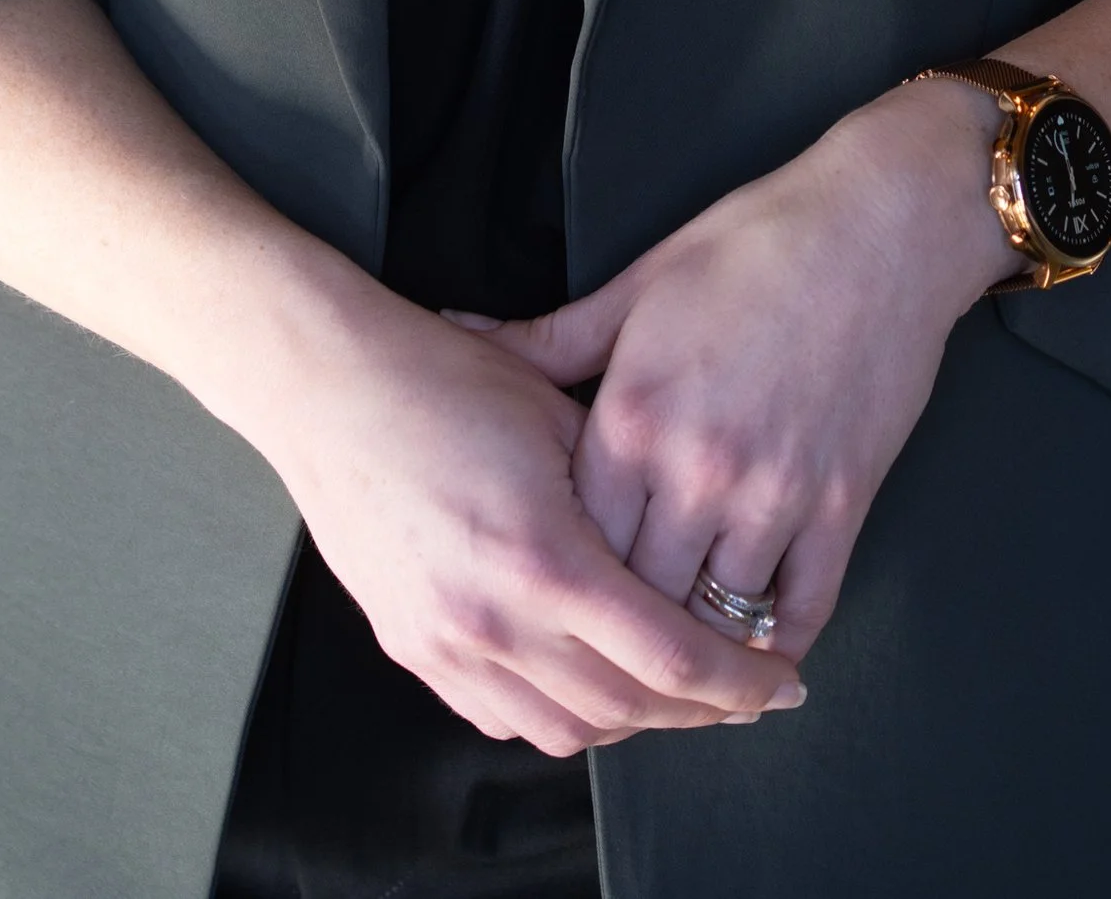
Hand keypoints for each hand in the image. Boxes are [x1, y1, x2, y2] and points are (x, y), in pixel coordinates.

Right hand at [253, 271, 803, 754]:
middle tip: (748, 691)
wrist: (330, 388)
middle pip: (626, 708)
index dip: (739, 678)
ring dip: (636, 722)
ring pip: (568, 730)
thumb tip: (692, 544)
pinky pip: (505, 719)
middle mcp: (491, 617)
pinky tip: (595, 685)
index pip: (667, 656)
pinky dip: (563, 715)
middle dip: (702, 711)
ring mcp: (445, 644)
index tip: (780, 679)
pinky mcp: (413, 650)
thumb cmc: (444, 380)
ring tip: (681, 693)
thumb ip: (628, 491)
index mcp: (542, 555)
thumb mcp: (561, 414)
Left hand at [479, 81, 1011, 664]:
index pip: (575, 541)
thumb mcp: (638, 283)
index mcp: (636, 414)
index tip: (554, 585)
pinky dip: (779, 642)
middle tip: (607, 642)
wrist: (882, 223)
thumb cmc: (758, 241)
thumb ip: (547, 337)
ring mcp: (775, 493)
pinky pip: (804, 607)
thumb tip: (459, 333)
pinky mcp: (842, 503)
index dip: (562, 574)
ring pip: (716, 619)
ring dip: (697, 643)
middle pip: (638, 597)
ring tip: (676, 656)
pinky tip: (758, 649)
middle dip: (622, 624)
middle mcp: (698, 467)